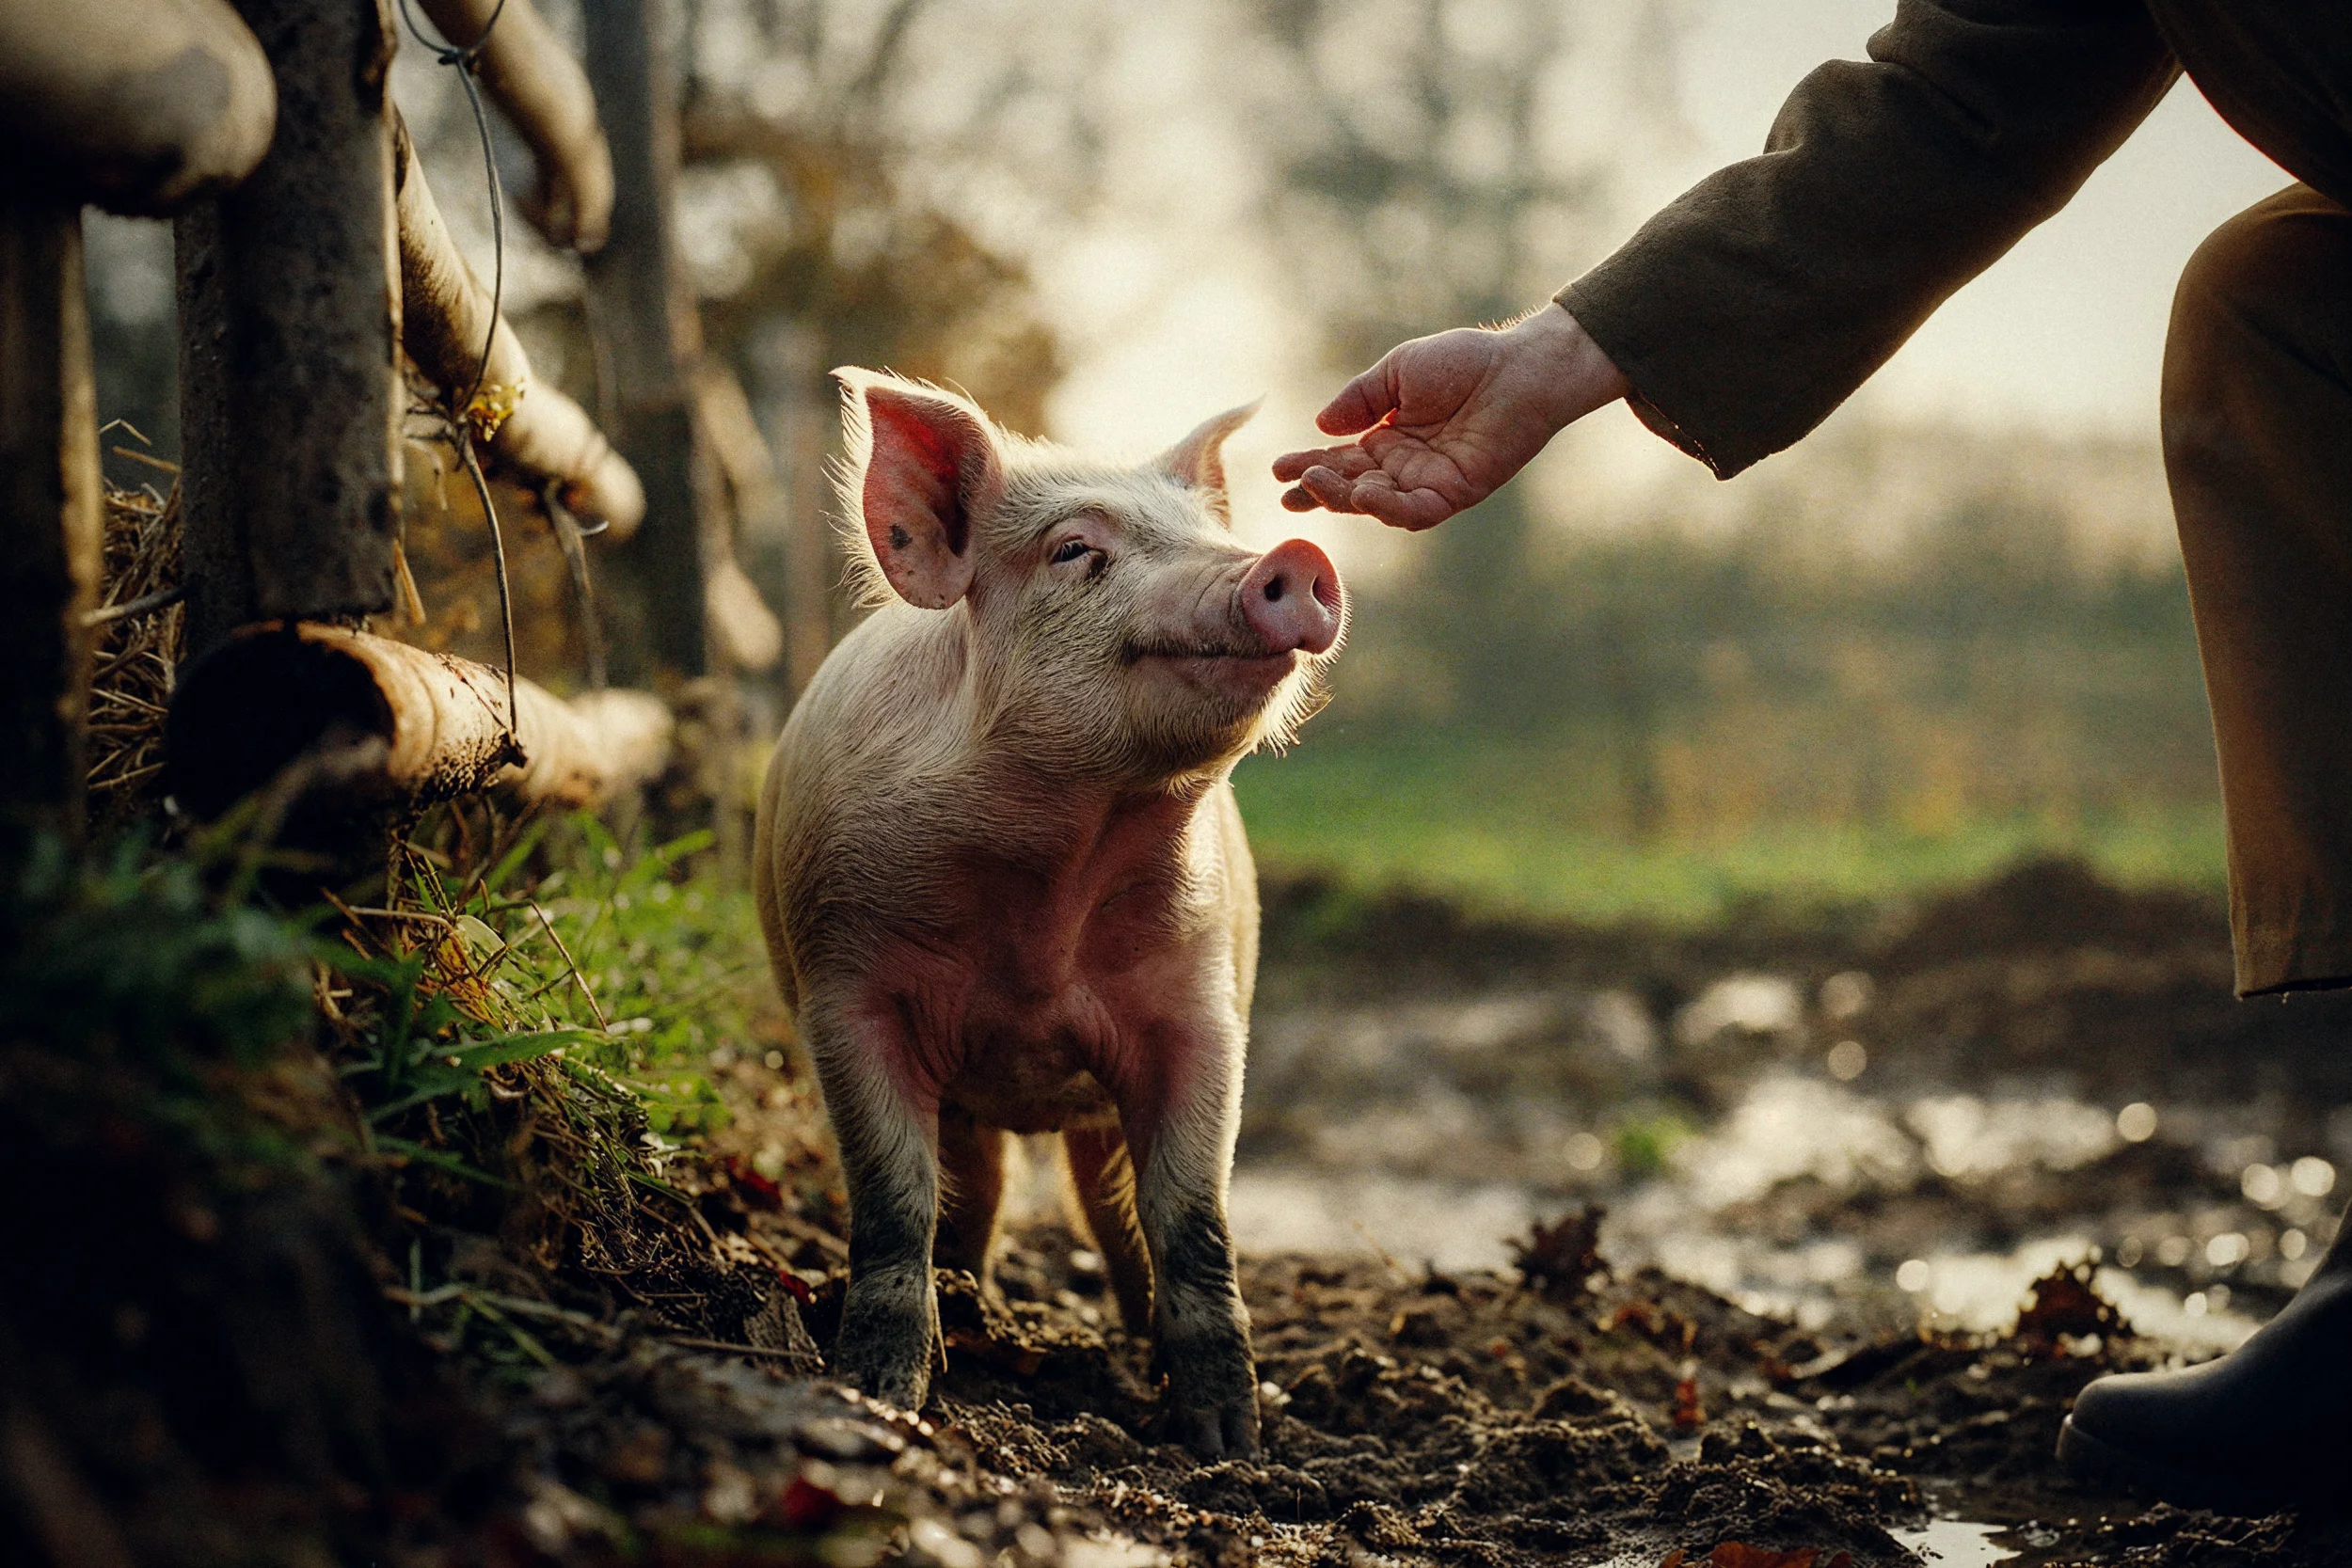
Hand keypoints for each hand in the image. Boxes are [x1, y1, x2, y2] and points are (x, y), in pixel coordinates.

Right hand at [1272, 304, 1629, 529]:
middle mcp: (1403, 468)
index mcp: (1386, 440)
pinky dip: (1389, 508)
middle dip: (1318, 490)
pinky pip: (1416, 511)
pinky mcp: (1456, 493)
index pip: (1338, 460)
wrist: (1519, 368)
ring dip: (1345, 499)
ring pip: (1377, 505)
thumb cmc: (1464, 362)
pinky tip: (1366, 493)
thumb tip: (1320, 425)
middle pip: (1351, 488)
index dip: (1308, 465)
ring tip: (1317, 484)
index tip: (1279, 469)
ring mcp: (1428, 483)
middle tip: (1290, 489)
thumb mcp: (1398, 372)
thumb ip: (1360, 399)